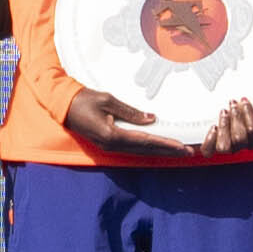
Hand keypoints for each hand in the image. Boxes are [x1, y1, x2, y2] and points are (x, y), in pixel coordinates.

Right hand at [63, 89, 252, 156]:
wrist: (62, 106)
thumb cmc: (83, 99)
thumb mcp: (108, 100)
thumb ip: (130, 112)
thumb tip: (152, 119)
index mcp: (113, 135)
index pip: (146, 141)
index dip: (166, 144)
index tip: (183, 147)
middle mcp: (113, 145)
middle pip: (146, 150)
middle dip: (168, 151)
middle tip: (190, 152)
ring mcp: (110, 146)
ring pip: (141, 151)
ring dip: (161, 151)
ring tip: (179, 151)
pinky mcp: (109, 143)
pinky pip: (133, 147)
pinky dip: (149, 147)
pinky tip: (159, 146)